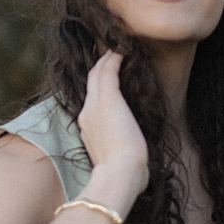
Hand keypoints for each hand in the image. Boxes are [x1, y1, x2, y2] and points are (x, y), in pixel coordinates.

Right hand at [77, 52, 148, 199]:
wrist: (119, 175)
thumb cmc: (123, 175)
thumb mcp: (117, 161)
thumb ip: (121, 153)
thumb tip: (137, 160)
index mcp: (88, 128)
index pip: (92, 100)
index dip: (99, 86)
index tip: (109, 77)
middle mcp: (87, 113)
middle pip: (92, 82)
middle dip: (101, 67)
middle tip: (111, 53)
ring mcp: (95, 105)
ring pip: (97, 73)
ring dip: (106, 58)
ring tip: (117, 47)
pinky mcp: (108, 99)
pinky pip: (108, 70)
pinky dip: (114, 58)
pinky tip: (123, 51)